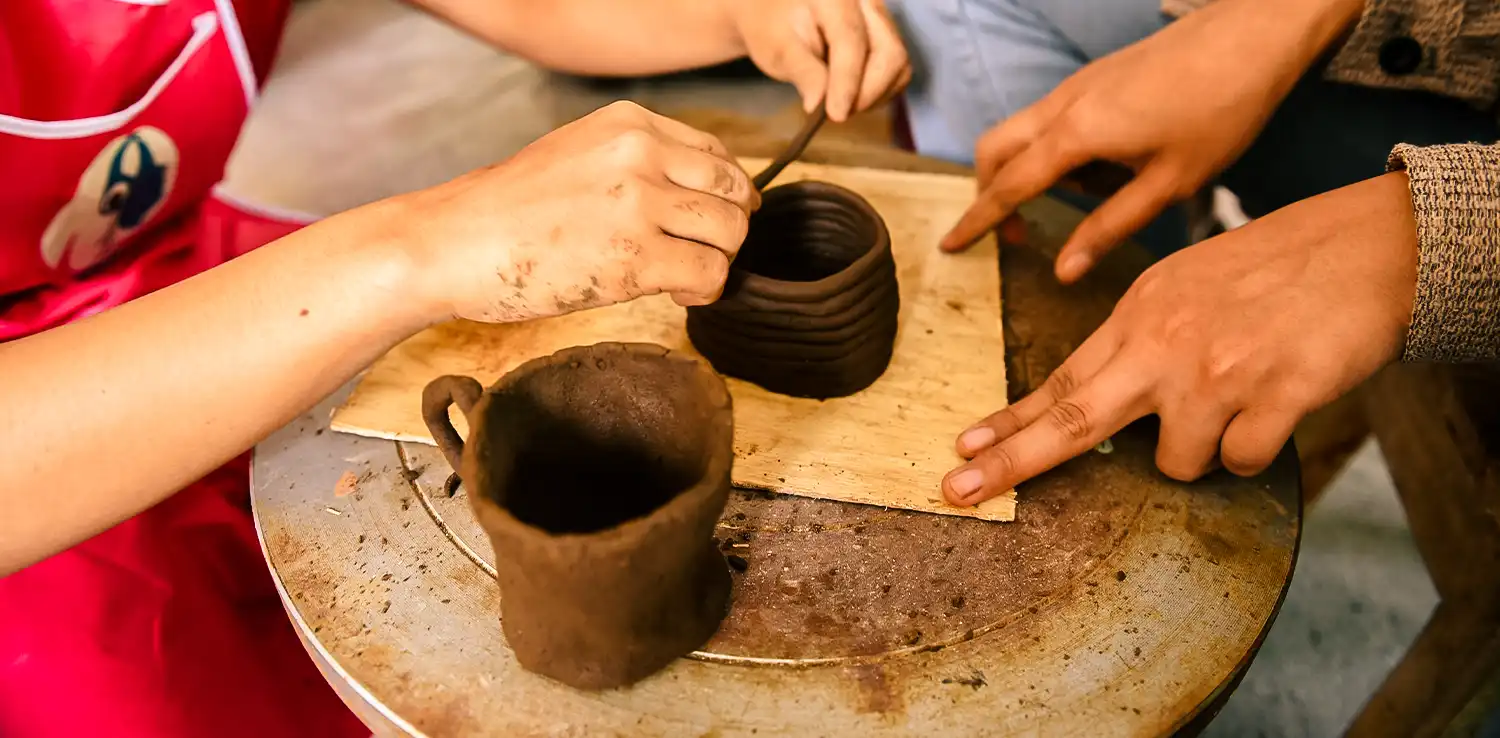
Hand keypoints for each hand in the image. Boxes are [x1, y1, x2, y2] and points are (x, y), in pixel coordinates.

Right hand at [395, 101, 757, 323]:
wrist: (453, 243)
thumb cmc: (507, 210)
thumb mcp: (579, 155)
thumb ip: (637, 162)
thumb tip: (696, 195)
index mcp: (630, 124)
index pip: (717, 155)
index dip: (723, 196)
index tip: (707, 222)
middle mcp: (641, 153)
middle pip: (735, 191)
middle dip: (727, 230)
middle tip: (699, 254)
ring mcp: (639, 204)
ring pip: (731, 233)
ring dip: (718, 262)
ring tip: (682, 277)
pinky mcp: (635, 258)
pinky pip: (710, 274)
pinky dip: (703, 291)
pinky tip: (676, 294)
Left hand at [727, 0, 909, 121]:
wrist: (774, 16)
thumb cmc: (772, 29)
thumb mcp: (777, 50)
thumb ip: (803, 72)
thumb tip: (819, 104)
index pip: (851, 40)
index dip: (847, 81)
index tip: (835, 114)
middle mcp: (867, 1)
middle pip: (889, 53)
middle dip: (866, 93)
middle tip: (835, 114)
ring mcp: (881, 17)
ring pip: (898, 65)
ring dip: (873, 95)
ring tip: (838, 104)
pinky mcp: (887, 36)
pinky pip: (897, 72)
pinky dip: (877, 92)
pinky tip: (849, 95)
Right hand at [940, 0, 1363, 282]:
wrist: (1256, 33)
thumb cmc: (1222, 109)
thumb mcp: (1170, 183)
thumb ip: (1109, 227)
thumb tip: (1063, 271)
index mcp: (1076, 133)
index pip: (1007, 186)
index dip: (977, 222)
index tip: (950, 247)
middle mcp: (1063, 104)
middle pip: (993, 150)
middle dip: (988, 194)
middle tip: (1012, 235)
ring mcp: (1077, 85)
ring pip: (1019, 131)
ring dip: (1024, 171)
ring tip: (1080, 201)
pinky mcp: (1095, 76)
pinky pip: (1050, 118)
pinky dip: (1052, 150)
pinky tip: (1104, 167)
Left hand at [941, 173, 1418, 505]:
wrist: (1363, 248)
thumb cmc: (1274, 269)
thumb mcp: (1183, 285)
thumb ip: (1139, 338)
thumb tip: (1099, 392)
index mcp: (1140, 313)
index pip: (1062, 380)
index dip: (1010, 421)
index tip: (964, 446)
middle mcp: (1165, 343)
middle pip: (1072, 419)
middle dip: (1009, 462)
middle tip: (957, 490)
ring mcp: (1215, 371)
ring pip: (1177, 461)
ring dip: (1204, 450)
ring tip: (1243, 397)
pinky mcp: (1272, 395)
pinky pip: (1241, 461)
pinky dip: (1256, 448)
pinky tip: (1277, 404)